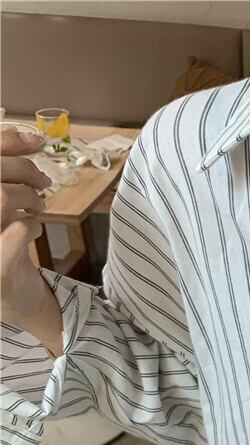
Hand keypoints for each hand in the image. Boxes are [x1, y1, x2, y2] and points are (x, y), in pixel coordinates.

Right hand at [1, 129, 61, 356]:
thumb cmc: (4, 244)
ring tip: (35, 207)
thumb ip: (11, 170)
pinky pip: (16, 230)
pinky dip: (31, 226)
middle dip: (24, 171)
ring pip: (0, 196)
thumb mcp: (4, 205)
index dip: (7, 140)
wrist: (12, 298)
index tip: (36, 141)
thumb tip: (32, 137)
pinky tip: (32, 230)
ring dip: (27, 198)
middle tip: (41, 182)